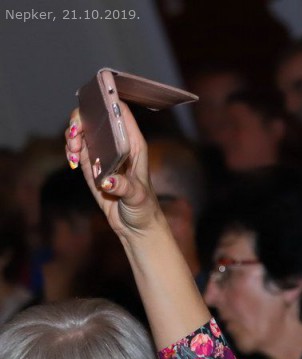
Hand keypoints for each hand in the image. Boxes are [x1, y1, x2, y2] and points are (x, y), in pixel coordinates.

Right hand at [64, 104, 164, 239]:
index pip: (120, 112)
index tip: (91, 104)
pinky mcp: (91, 164)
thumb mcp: (136, 197)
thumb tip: (107, 181)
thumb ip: (123, 187)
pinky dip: (70, 150)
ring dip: (72, 137)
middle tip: (75, 138)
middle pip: (95, 116)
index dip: (106, 101)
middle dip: (80, 121)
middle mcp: (117, 143)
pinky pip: (76, 148)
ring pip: (82, 130)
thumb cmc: (144, 209)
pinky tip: (72, 161)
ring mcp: (103, 152)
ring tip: (73, 153)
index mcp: (134, 144)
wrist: (136, 226)